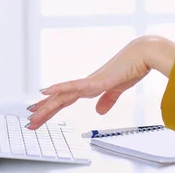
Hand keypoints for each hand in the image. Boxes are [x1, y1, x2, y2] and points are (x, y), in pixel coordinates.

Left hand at [26, 35, 174, 129]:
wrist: (143, 54)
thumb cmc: (133, 67)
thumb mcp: (119, 88)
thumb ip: (108, 99)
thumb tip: (99, 110)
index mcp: (92, 85)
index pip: (68, 99)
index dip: (53, 107)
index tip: (41, 114)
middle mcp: (87, 83)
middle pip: (61, 99)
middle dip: (45, 111)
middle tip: (30, 121)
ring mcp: (90, 81)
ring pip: (63, 95)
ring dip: (47, 105)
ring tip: (32, 113)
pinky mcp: (96, 80)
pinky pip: (74, 86)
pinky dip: (59, 88)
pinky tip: (46, 91)